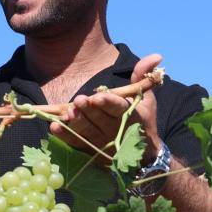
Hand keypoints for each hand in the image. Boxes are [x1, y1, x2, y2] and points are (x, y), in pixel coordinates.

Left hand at [48, 53, 163, 164]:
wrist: (144, 155)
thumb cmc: (143, 120)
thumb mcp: (147, 98)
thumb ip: (143, 77)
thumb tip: (156, 56)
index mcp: (128, 114)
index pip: (117, 107)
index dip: (107, 102)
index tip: (98, 96)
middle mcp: (113, 129)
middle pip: (98, 119)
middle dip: (88, 110)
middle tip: (78, 101)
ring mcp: (100, 141)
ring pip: (86, 131)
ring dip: (75, 123)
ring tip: (66, 114)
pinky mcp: (89, 150)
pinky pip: (75, 143)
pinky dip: (65, 136)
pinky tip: (55, 127)